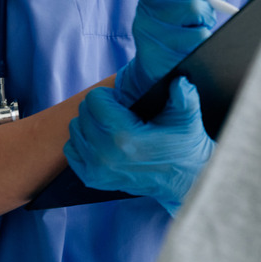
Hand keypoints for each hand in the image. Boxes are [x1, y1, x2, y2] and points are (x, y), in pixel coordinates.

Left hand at [63, 80, 214, 215]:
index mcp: (125, 136)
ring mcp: (98, 169)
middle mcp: (106, 154)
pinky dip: (83, 142)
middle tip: (119, 113)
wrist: (185, 181)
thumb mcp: (188, 118)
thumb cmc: (185, 146)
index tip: (122, 101)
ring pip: (75, 130)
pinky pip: (71, 150)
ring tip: (112, 126)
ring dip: (90, 124)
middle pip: (83, 113)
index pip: (94, 100)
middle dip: (99, 107)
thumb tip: (179, 80)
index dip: (108, 95)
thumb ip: (184, 96)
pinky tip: (102, 141)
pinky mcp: (94, 179)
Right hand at [120, 0, 224, 100]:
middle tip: (203, 17)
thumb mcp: (173, 3)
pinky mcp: (169, 64)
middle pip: (193, 7)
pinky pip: (200, 51)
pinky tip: (191, 48)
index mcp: (148, 2)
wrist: (153, 64)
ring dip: (205, 32)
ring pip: (200, 33)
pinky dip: (203, 47)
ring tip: (194, 34)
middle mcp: (148, 22)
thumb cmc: (170, 27)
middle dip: (206, 11)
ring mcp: (157, 45)